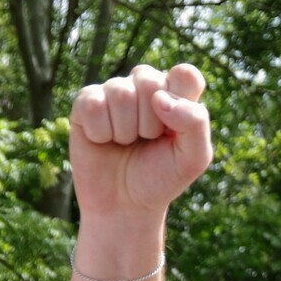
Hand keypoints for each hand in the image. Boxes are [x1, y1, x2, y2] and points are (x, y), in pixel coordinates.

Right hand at [69, 62, 212, 231]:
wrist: (125, 205)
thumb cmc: (161, 178)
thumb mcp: (193, 159)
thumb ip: (194, 123)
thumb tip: (160, 98)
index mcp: (176, 94)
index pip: (185, 75)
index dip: (180, 101)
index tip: (173, 131)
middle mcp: (145, 87)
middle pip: (150, 81)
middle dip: (150, 122)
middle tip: (147, 142)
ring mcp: (114, 92)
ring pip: (120, 92)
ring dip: (126, 130)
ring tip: (126, 143)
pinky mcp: (86, 103)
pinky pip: (93, 105)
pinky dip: (101, 133)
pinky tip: (104, 142)